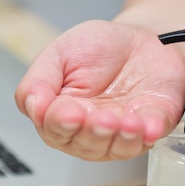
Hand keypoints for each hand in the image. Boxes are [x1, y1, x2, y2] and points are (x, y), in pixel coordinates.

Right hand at [15, 20, 184, 160]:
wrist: (141, 38)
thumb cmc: (97, 49)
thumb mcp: (59, 54)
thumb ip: (38, 81)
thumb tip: (32, 106)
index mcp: (62, 115)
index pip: (55, 129)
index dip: (61, 123)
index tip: (68, 113)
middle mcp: (91, 131)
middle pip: (86, 145)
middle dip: (93, 133)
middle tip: (100, 118)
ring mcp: (122, 133)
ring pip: (118, 147)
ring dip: (122, 138)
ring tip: (126, 122)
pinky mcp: (153, 125)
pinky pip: (151, 136)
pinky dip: (149, 133)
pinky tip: (147, 127)